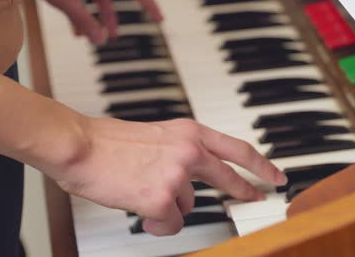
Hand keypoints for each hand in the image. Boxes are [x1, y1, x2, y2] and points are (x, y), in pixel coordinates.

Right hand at [55, 117, 286, 235]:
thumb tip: (192, 177)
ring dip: (170, 205)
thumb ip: (182, 151)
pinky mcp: (162, 198)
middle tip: (257, 198)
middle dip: (245, 191)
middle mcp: (190, 151)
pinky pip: (170, 223)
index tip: (275, 175)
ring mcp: (178, 175)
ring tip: (142, 190)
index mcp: (189, 132)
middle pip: (229, 178)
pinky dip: (156, 221)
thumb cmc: (109, 142)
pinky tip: (139, 207)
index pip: (237, 149)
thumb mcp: (158, 136)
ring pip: (188, 206)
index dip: (261, 165)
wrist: (79, 145)